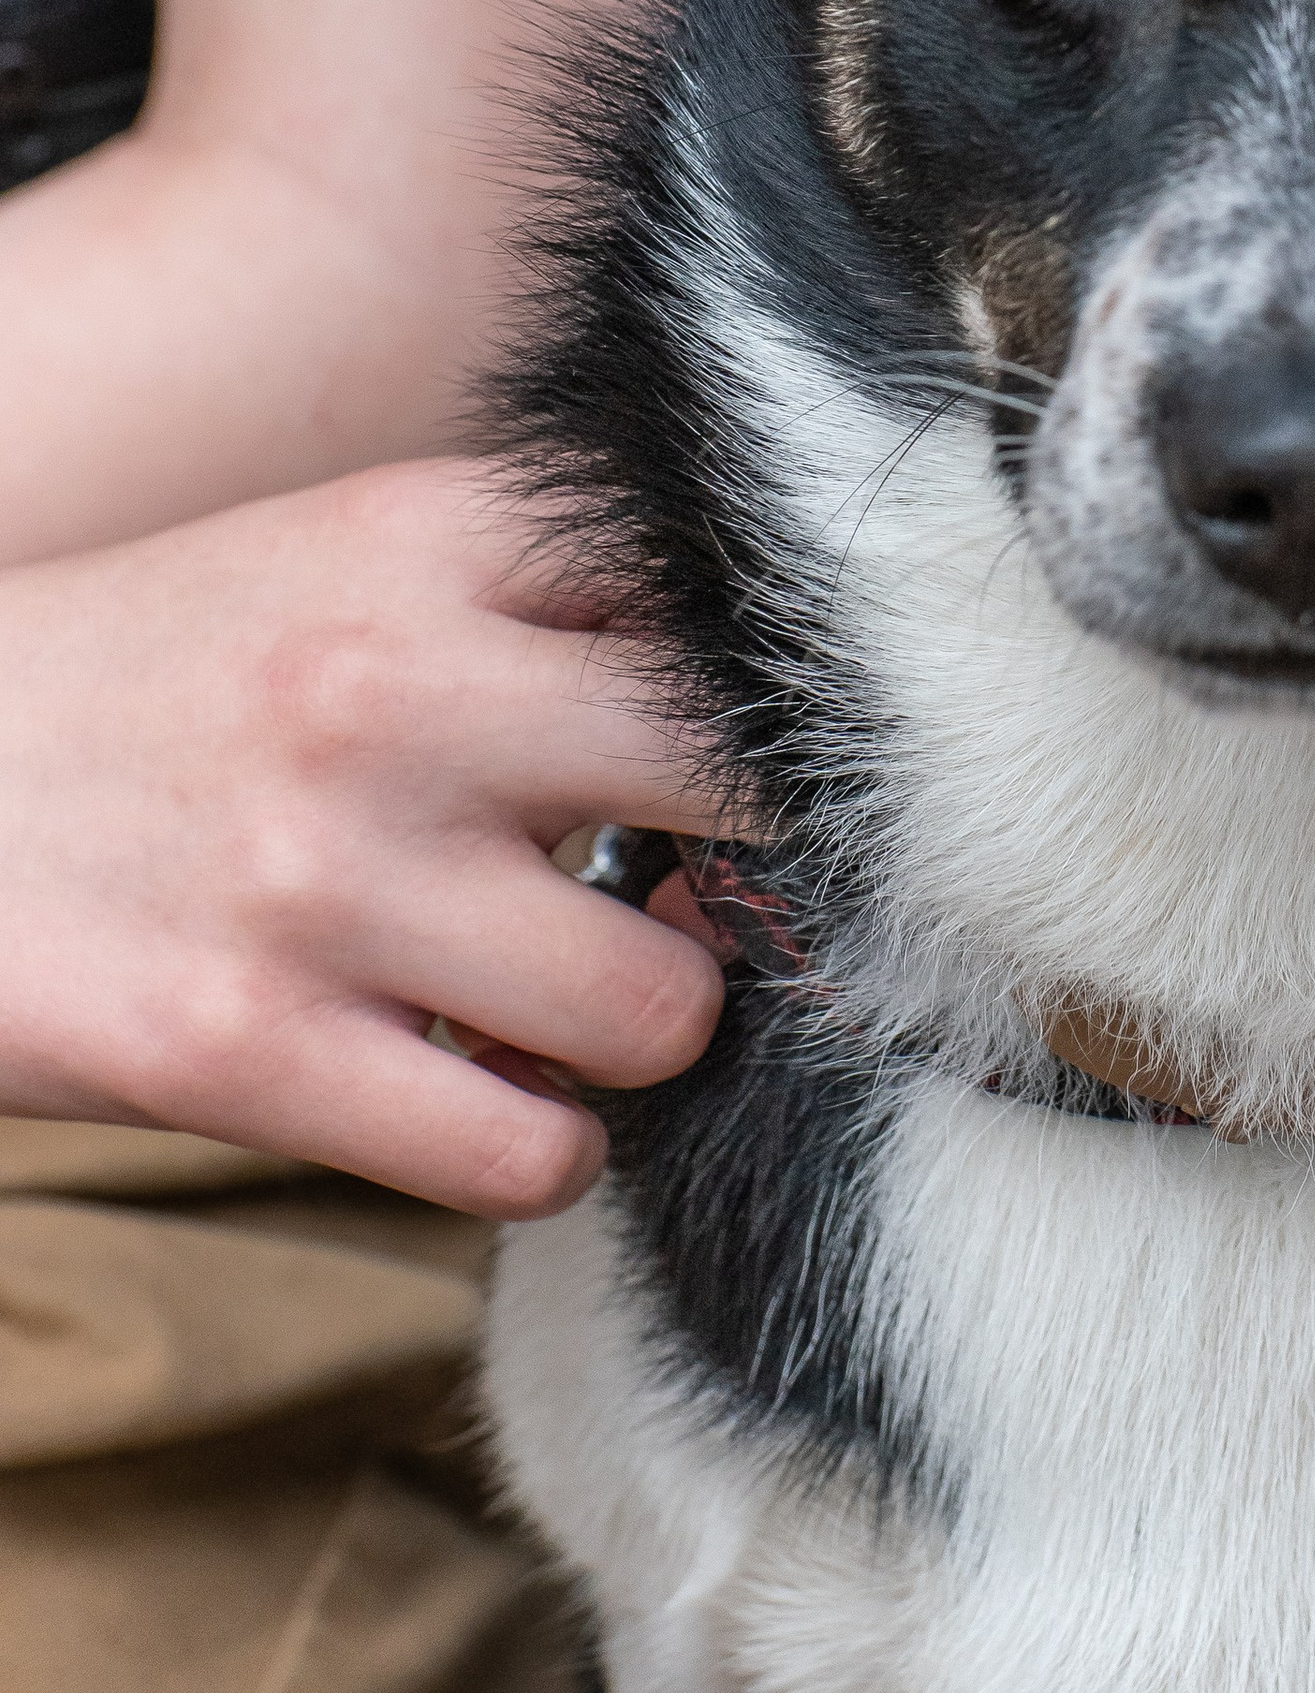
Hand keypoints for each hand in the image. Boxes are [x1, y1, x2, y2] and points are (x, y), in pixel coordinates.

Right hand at [0, 459, 728, 1215]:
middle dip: (756, 860)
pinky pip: (529, 1152)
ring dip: (643, 1031)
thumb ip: (535, 592)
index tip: (788, 750)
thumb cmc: (148, 684)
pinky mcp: (243, 1053)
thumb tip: (767, 695)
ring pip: (661, 1004)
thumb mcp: (331, 558)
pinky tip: (488, 1102)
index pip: (716, 585)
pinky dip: (539, 1150)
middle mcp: (389, 691)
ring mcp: (321, 878)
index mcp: (420, 539)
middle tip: (701, 891)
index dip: (788, 688)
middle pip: (736, 782)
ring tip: (569, 1008)